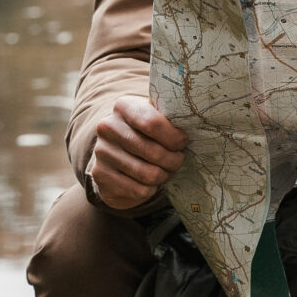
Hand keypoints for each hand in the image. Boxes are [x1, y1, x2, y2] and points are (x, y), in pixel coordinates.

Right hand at [88, 95, 187, 210]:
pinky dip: (151, 189)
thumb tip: (195, 123)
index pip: (153, 123)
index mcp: (124, 106)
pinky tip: (149, 181)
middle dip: (174, 160)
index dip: (174, 138)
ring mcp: (101, 151)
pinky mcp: (100, 175)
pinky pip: (138, 189)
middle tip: (178, 160)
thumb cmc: (146, 134)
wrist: (116, 156)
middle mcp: (108, 126)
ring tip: (166, 170)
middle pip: (154, 152)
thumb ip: (171, 118)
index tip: (183, 142)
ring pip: (148, 174)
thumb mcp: (156, 118)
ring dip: (164, 175)